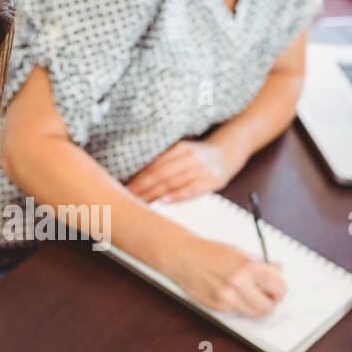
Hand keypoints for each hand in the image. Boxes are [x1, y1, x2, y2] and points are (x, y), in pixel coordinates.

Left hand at [125, 139, 239, 203]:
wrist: (229, 151)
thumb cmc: (199, 155)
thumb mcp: (182, 152)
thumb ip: (164, 163)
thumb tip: (138, 180)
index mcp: (179, 149)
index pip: (153, 166)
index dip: (137, 178)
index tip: (122, 189)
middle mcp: (189, 157)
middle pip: (160, 175)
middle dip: (141, 188)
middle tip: (126, 199)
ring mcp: (201, 169)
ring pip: (172, 183)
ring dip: (153, 195)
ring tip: (139, 203)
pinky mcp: (212, 181)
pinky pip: (191, 190)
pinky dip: (177, 196)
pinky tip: (164, 201)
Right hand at [164, 234, 286, 316]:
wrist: (182, 257)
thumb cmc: (210, 252)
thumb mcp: (239, 252)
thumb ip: (261, 264)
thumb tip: (278, 270)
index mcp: (248, 267)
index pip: (278, 288)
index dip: (280, 290)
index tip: (277, 288)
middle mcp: (238, 284)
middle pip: (268, 307)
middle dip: (270, 301)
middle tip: (267, 295)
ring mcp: (227, 298)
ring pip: (253, 313)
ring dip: (255, 306)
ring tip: (250, 294)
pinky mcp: (217, 307)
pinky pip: (237, 311)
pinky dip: (238, 304)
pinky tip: (231, 292)